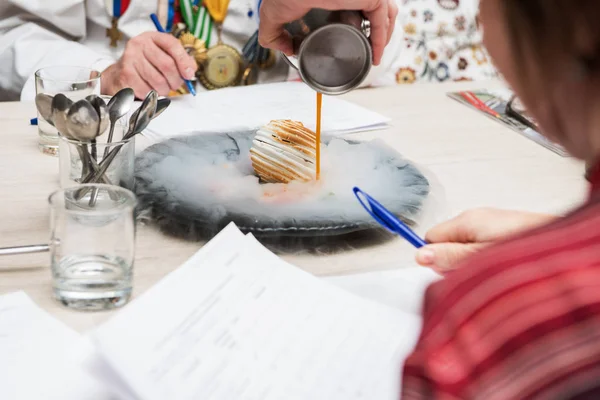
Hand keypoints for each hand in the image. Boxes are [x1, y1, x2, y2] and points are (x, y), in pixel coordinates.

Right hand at [101, 32, 196, 98]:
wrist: (120, 75)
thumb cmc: (147, 66)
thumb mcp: (164, 57)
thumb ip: (181, 60)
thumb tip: (190, 71)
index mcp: (152, 37)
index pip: (172, 44)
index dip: (184, 61)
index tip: (189, 75)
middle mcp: (139, 44)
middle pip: (167, 65)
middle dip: (176, 80)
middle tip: (175, 85)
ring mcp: (130, 59)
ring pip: (158, 81)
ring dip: (165, 90)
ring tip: (162, 89)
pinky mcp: (125, 75)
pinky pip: (147, 90)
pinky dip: (152, 95)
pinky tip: (149, 91)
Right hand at [258, 0, 397, 65]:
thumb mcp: (272, 16)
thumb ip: (273, 35)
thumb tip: (286, 50)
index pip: (353, 4)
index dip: (358, 26)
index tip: (352, 47)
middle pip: (375, 9)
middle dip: (375, 32)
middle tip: (368, 53)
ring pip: (385, 14)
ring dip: (382, 37)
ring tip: (375, 56)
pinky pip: (382, 20)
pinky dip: (380, 39)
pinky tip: (376, 55)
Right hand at [415, 208, 557, 272]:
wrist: (565, 243)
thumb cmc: (525, 247)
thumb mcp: (480, 258)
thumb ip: (450, 257)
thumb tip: (420, 255)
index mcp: (466, 221)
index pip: (430, 238)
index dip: (435, 257)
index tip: (445, 272)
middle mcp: (475, 218)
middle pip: (446, 243)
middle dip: (453, 262)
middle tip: (472, 273)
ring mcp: (490, 224)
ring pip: (464, 247)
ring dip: (470, 263)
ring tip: (490, 269)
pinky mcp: (502, 231)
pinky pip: (480, 246)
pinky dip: (485, 258)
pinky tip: (499, 265)